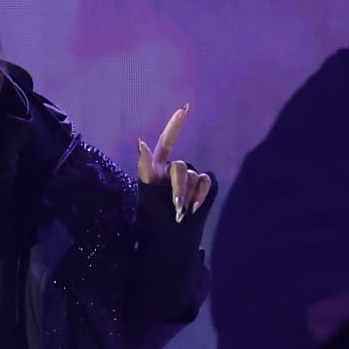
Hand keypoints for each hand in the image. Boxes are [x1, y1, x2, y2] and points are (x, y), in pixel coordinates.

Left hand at [136, 105, 214, 220]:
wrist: (170, 240)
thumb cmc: (152, 218)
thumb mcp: (145, 191)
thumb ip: (145, 166)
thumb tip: (142, 141)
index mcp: (156, 168)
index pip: (166, 143)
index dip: (175, 126)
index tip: (185, 108)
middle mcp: (174, 170)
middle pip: (181, 167)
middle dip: (178, 187)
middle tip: (175, 207)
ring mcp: (189, 178)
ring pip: (193, 176)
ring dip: (187, 195)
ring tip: (180, 212)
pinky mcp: (203, 187)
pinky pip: (206, 181)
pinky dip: (201, 194)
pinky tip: (193, 208)